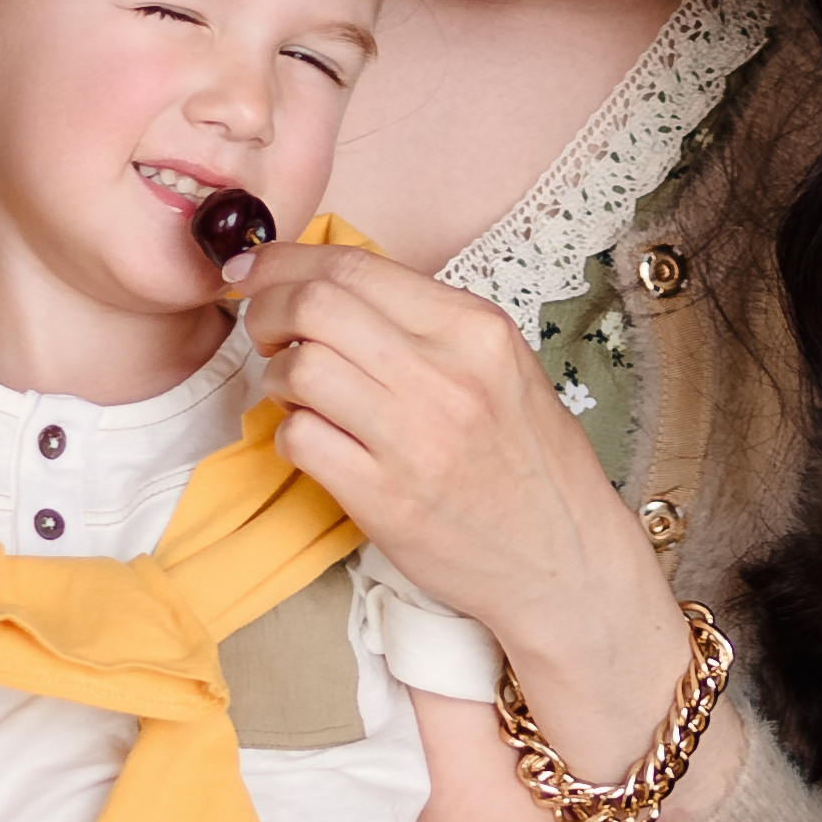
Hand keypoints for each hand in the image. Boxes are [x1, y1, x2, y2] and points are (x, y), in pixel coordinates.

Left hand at [238, 240, 702, 781]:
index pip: (353, 265)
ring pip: (299, 368)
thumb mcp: (503, 365)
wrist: (566, 560)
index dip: (285, 261)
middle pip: (314, 306)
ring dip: (276, 376)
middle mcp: (446, 375)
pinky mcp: (385, 499)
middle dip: (265, 310)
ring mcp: (414, 439)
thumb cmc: (530, 462)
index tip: (255, 270)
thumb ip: (427, 323)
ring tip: (295, 393)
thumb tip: (333, 286)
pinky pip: (300, 439)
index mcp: (475, 329)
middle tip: (262, 331)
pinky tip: (310, 440)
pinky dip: (288, 433)